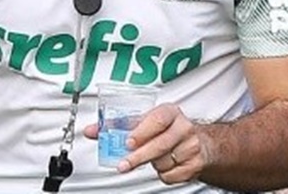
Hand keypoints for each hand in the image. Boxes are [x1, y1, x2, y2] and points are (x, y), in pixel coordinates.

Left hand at [83, 103, 212, 183]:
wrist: (197, 143)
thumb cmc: (165, 129)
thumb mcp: (144, 121)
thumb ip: (118, 126)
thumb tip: (91, 131)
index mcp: (169, 112)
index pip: (157, 119)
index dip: (141, 131)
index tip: (128, 142)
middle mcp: (183, 127)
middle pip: (160, 144)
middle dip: (138, 156)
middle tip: (123, 164)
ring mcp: (191, 146)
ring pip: (163, 161)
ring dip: (150, 164)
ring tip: (149, 157)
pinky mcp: (195, 164)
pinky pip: (172, 174)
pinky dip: (162, 174)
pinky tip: (162, 165)